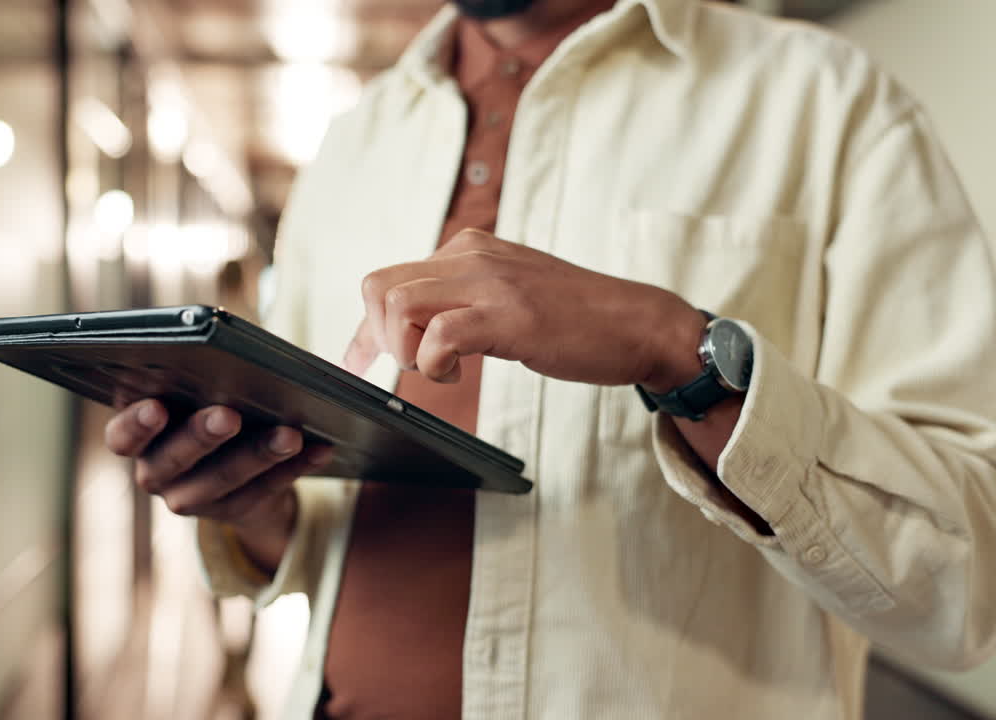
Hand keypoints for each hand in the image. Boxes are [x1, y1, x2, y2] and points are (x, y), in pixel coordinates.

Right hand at [104, 399, 332, 571]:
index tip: (157, 407)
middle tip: (229, 415)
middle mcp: (157, 473)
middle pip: (174, 460)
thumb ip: (196, 382)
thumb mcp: (193, 396)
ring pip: (224, 479)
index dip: (135, 425)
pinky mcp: (234, 512)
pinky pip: (265, 491)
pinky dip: (294, 468)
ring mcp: (193, 499)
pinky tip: (318, 449)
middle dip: (202, 436)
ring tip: (289, 434)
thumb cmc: (206, 409)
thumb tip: (224, 357)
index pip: (122, 437)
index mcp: (139, 438)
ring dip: (259, 454)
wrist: (231, 466)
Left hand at [344, 229, 707, 391]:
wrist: (638, 322)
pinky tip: (456, 374)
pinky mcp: (510, 315)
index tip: (358, 362)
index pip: (389, 277)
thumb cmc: (575, 319)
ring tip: (435, 370)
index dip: (364, 327)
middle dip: (374, 338)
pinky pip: (439, 334)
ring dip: (402, 350)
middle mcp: (472, 255)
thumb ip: (463, 298)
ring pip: (398, 304)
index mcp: (469, 249)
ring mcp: (491, 283)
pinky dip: (432, 363)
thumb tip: (415, 328)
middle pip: (379, 286)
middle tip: (400, 371)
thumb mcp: (508, 293)